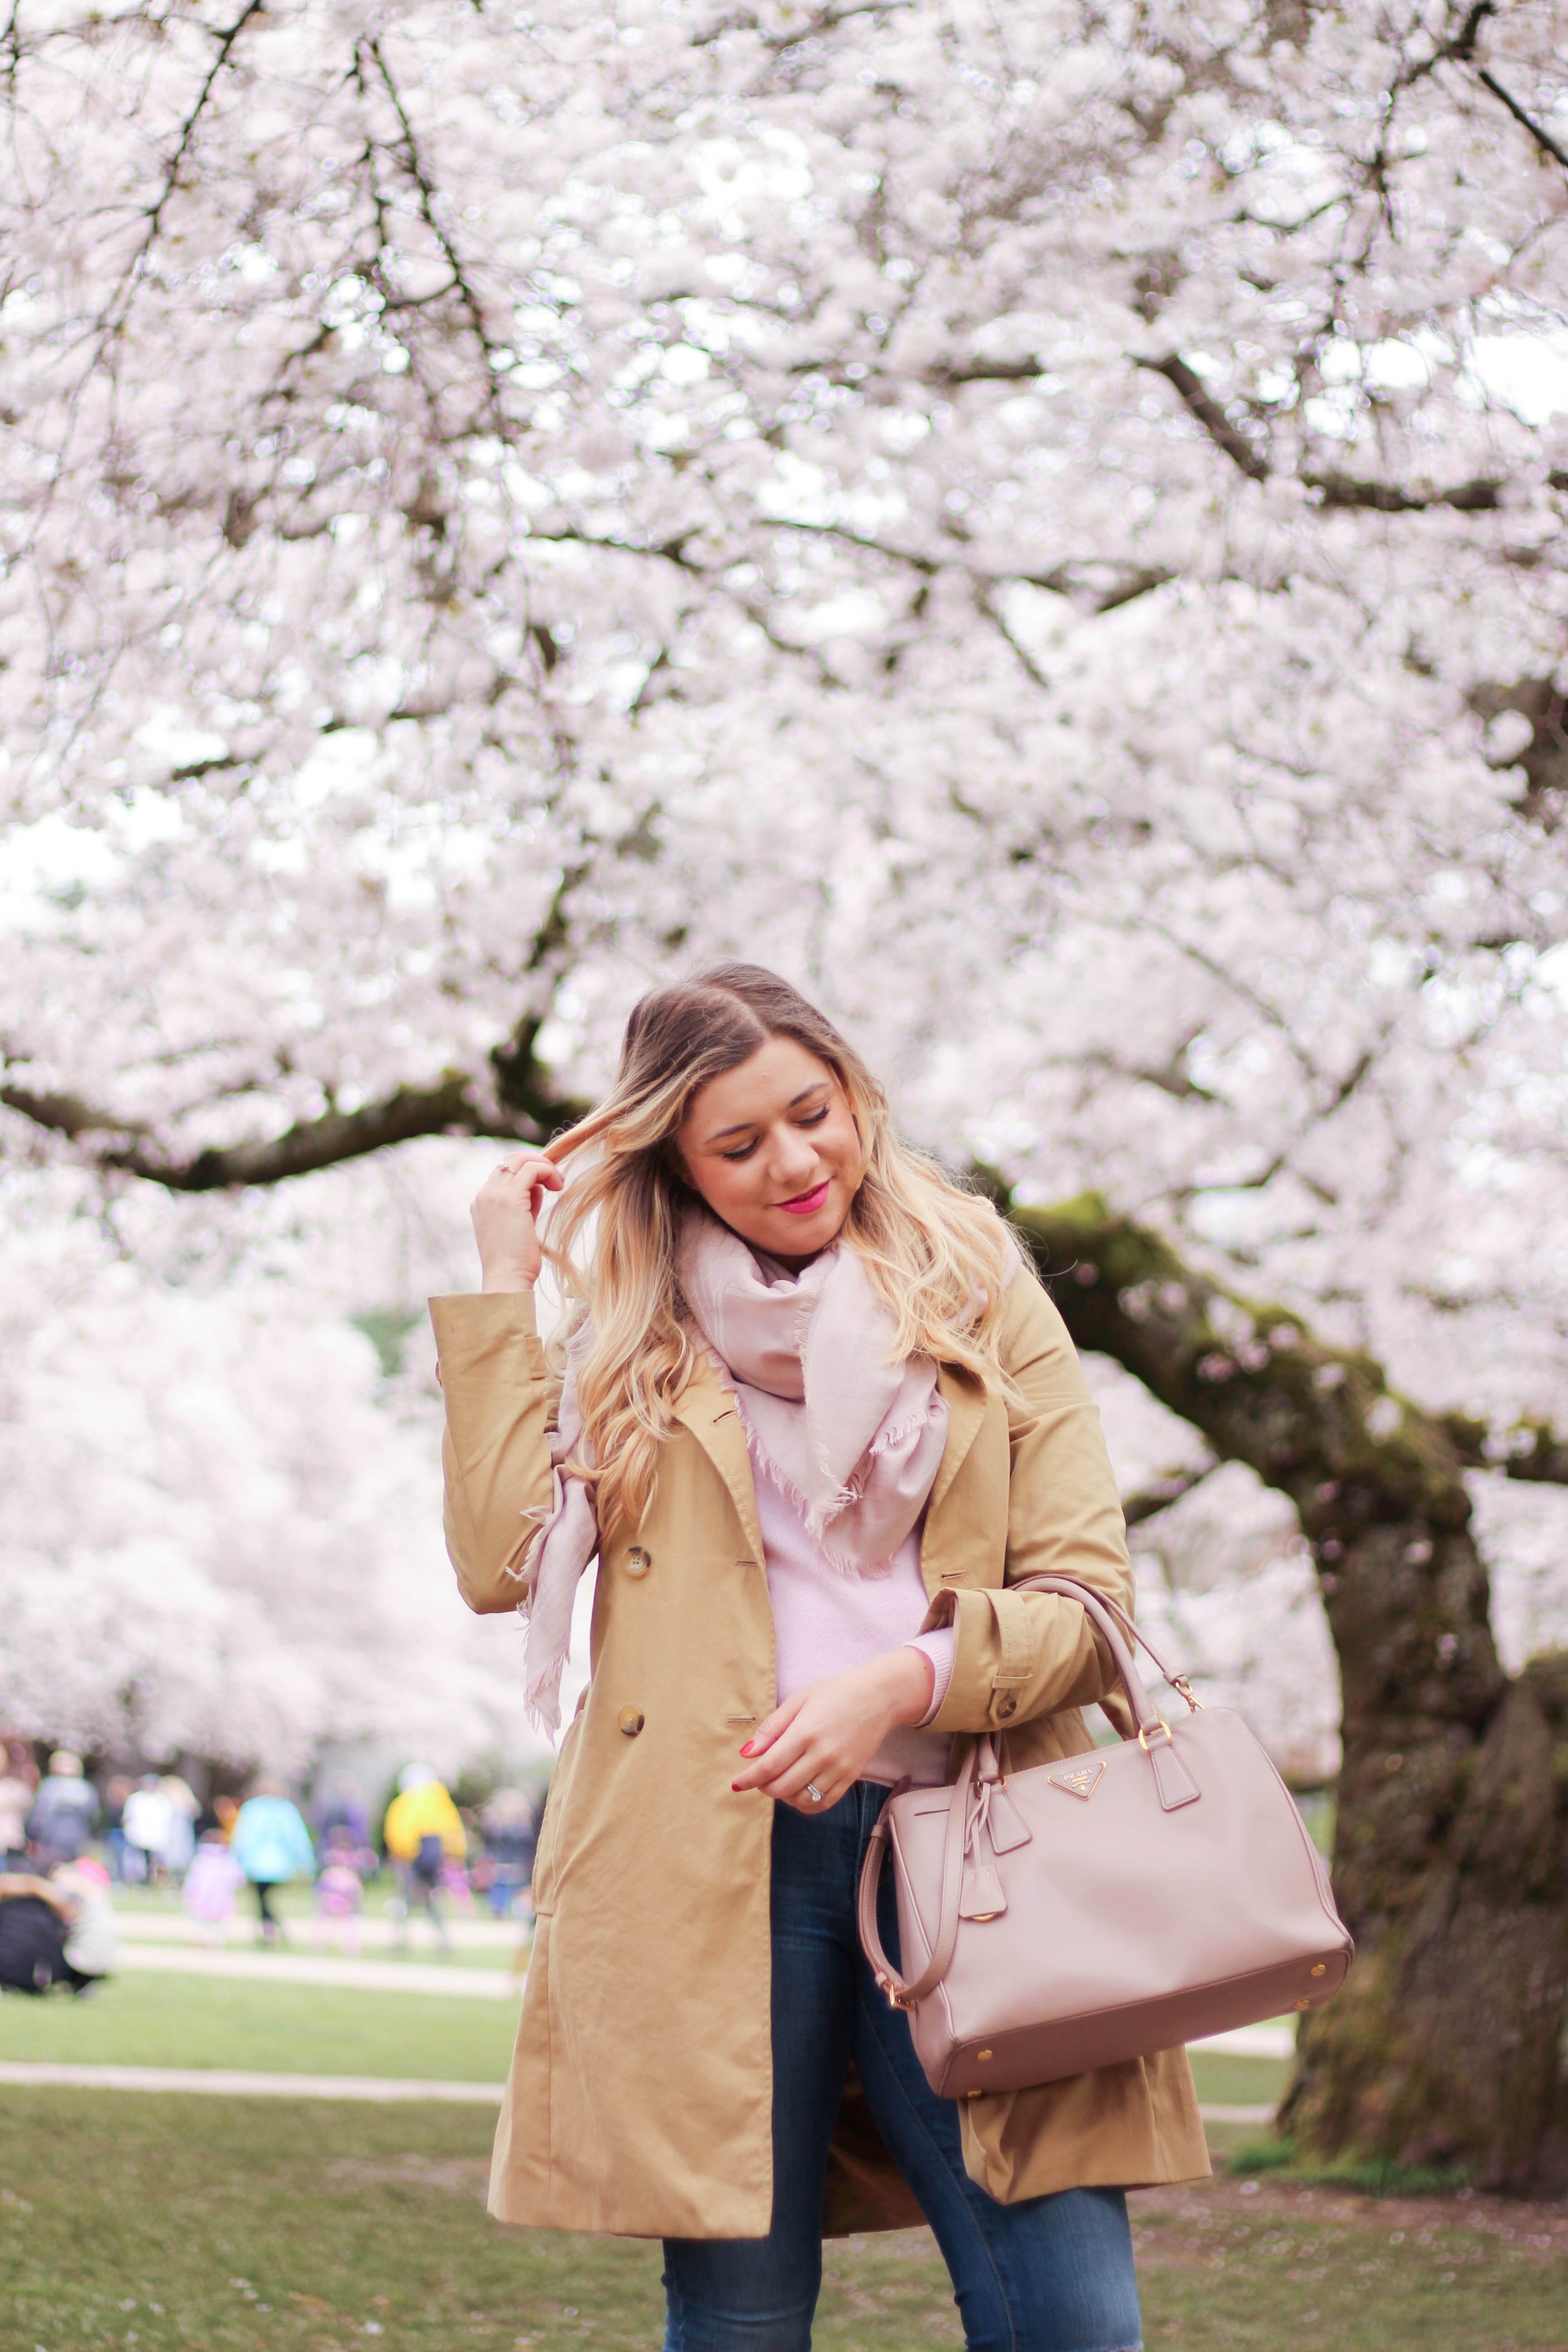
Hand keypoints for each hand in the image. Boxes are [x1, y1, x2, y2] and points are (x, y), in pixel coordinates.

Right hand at [470, 1154, 563, 1289]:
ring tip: (559, 1184)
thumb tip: (539, 1187)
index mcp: (482, 1202)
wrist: (507, 1280)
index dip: (527, 1173)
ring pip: (520, 1159)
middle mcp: (484, 1195)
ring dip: (544, 1166)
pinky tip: (558, 1187)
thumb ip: (526, 1204)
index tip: (546, 1187)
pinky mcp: (510, 1199)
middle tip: (555, 1180)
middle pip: (510, 1160)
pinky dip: (548, 1171)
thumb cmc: (516, 1261)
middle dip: (536, 1163)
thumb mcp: (520, 1226)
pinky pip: (532, 1169)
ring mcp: (494, 1196)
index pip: (505, 1172)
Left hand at [731, 1649, 934, 1812]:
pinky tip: (799, 1791)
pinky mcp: (851, 1777)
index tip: (736, 1784)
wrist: (879, 1696)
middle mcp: (822, 1754)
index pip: (769, 1766)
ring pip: (802, 1799)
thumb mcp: (799, 1699)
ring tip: (780, 1781)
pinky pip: (824, 1803)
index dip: (748, 1779)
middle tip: (759, 1778)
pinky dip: (806, 1803)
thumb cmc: (836, 1692)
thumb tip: (747, 1753)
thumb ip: (772, 1727)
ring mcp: (839, 1768)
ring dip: (784, 1796)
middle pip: (782, 1787)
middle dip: (763, 1788)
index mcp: (805, 1732)